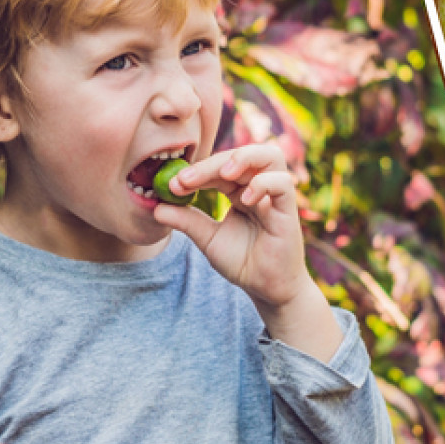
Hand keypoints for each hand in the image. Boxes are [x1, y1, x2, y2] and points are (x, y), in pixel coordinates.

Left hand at [153, 143, 312, 307]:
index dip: (196, 171)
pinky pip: (283, 183)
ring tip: (223, 175)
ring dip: (244, 158)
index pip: (218, 168)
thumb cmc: (242, 261)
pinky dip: (264, 184)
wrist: (265, 288)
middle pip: (240, 155)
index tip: (172, 184)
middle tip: (186, 179)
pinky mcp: (289, 210)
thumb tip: (155, 207)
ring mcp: (275, 196)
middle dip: (211, 163)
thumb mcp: (207, 239)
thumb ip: (186, 221)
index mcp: (238, 190)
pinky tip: (244, 200)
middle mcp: (257, 187)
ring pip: (270, 156)